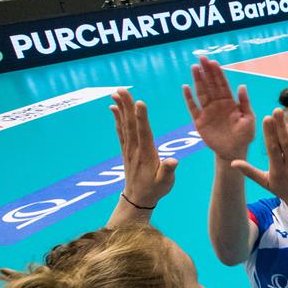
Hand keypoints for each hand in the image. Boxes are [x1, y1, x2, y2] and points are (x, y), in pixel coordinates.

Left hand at [111, 89, 176, 208]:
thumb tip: (173, 160)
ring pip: (124, 125)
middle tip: (122, 89)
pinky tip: (114, 107)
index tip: (139, 102)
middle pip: (131, 124)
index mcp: (147, 155)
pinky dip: (117, 118)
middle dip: (127, 106)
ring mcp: (129, 148)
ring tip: (116, 93)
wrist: (138, 199)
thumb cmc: (156, 189)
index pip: (144, 133)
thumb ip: (168, 171)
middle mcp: (135, 149)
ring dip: (120, 108)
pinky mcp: (126, 149)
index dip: (141, 117)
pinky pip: (121, 130)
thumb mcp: (166, 182)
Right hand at [183, 57, 254, 160]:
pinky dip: (189, 98)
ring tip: (194, 67)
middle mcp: (218, 104)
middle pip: (210, 85)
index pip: (223, 84)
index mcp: (230, 102)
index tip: (213, 62)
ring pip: (201, 92)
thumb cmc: (244, 135)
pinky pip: (193, 108)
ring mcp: (208, 112)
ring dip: (197, 80)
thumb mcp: (249, 119)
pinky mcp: (200, 121)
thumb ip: (245, 103)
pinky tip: (185, 87)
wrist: (234, 151)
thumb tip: (242, 85)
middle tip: (201, 58)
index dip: (218, 73)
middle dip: (206, 71)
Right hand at [232, 110, 287, 211]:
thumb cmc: (282, 189)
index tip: (266, 118)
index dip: (269, 133)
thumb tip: (232, 163)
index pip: (272, 148)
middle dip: (281, 127)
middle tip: (278, 110)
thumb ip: (249, 171)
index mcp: (277, 169)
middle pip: (286, 144)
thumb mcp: (264, 182)